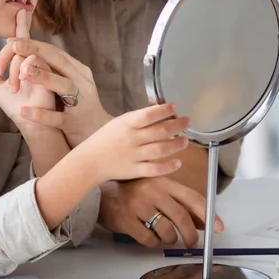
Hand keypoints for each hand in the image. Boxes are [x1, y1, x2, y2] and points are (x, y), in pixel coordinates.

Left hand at [0, 11, 54, 129]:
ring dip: (15, 73)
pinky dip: (27, 79)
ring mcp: (46, 72)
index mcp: (27, 63)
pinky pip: (38, 73)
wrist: (34, 127)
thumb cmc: (19, 108)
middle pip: (21, 47)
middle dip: (5, 57)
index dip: (21, 26)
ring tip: (12, 88)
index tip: (20, 11)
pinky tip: (20, 96)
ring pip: (28, 58)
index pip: (23, 42)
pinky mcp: (53, 84)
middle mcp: (38, 64)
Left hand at [0, 37, 111, 145]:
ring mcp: (80, 103)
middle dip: (36, 52)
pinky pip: (57, 118)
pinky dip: (41, 114)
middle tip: (14, 46)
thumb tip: (31, 53)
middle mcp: (82, 83)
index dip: (35, 45)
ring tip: (23, 72)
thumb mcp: (71, 84)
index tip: (13, 40)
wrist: (99, 134)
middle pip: (60, 62)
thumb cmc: (79, 107)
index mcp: (79, 72)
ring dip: (44, 77)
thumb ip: (55, 69)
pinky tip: (23, 111)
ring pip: (64, 86)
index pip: (56, 53)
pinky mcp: (75, 123)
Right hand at [74, 103, 189, 184]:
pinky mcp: (135, 171)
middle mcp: (132, 139)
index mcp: (127, 124)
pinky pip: (154, 170)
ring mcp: (134, 156)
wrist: (90, 160)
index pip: (148, 115)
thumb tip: (159, 107)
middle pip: (159, 131)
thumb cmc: (106, 138)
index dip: (164, 110)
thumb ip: (138, 117)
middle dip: (177, 126)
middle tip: (187, 122)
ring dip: (175, 145)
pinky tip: (178, 163)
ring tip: (185, 141)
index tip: (175, 106)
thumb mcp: (119, 122)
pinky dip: (167, 167)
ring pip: (160, 150)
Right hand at [98, 174, 224, 247]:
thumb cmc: (134, 193)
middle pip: (181, 217)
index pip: (192, 198)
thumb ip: (180, 204)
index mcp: (164, 182)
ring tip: (165, 237)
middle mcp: (153, 191)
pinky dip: (153, 243)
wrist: (103, 195)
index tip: (218, 227)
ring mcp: (139, 205)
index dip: (208, 214)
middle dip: (191, 235)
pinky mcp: (127, 220)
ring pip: (166, 231)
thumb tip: (203, 222)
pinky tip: (149, 237)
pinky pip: (148, 239)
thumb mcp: (159, 192)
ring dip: (169, 239)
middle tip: (192, 243)